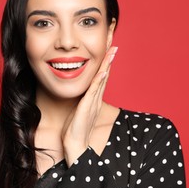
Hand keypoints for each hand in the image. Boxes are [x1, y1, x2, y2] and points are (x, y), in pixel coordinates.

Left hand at [61, 46, 117, 166]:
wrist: (75, 144)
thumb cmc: (75, 129)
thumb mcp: (79, 109)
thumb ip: (82, 100)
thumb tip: (80, 92)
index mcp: (94, 97)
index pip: (101, 76)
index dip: (105, 61)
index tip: (108, 48)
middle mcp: (96, 98)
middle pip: (104, 74)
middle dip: (109, 58)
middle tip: (113, 42)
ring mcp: (93, 102)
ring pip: (102, 79)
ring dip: (107, 64)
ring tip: (112, 50)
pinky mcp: (87, 107)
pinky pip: (94, 91)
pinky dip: (99, 80)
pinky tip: (103, 70)